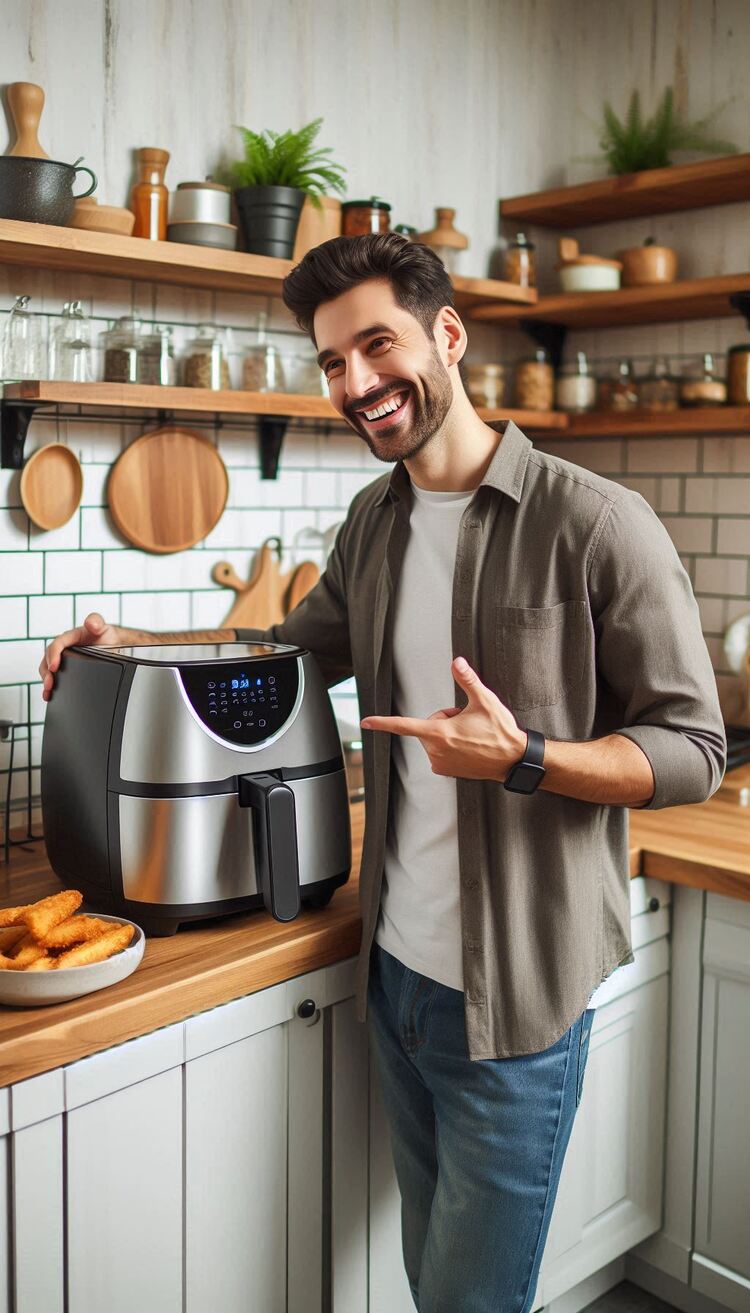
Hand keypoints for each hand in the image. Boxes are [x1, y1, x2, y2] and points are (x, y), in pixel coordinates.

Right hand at [39, 612, 126, 701]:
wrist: (114, 647)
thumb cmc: (106, 636)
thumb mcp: (103, 627)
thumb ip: (96, 621)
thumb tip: (91, 622)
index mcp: (70, 637)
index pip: (57, 644)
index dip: (53, 655)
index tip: (54, 666)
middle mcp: (64, 649)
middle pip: (48, 659)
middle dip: (47, 672)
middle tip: (50, 683)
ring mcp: (65, 660)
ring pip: (48, 670)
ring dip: (46, 681)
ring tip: (48, 691)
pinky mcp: (67, 670)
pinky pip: (55, 678)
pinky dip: (51, 687)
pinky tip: (50, 695)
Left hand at [360, 656, 526, 780]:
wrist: (512, 760)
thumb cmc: (500, 732)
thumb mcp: (484, 701)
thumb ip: (467, 680)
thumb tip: (457, 662)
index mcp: (439, 734)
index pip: (404, 726)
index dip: (383, 723)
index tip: (366, 722)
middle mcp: (436, 751)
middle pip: (428, 725)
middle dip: (445, 720)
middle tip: (468, 723)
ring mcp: (440, 763)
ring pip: (435, 738)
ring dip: (449, 734)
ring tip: (472, 737)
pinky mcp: (446, 771)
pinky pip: (440, 751)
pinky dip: (451, 746)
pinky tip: (469, 747)